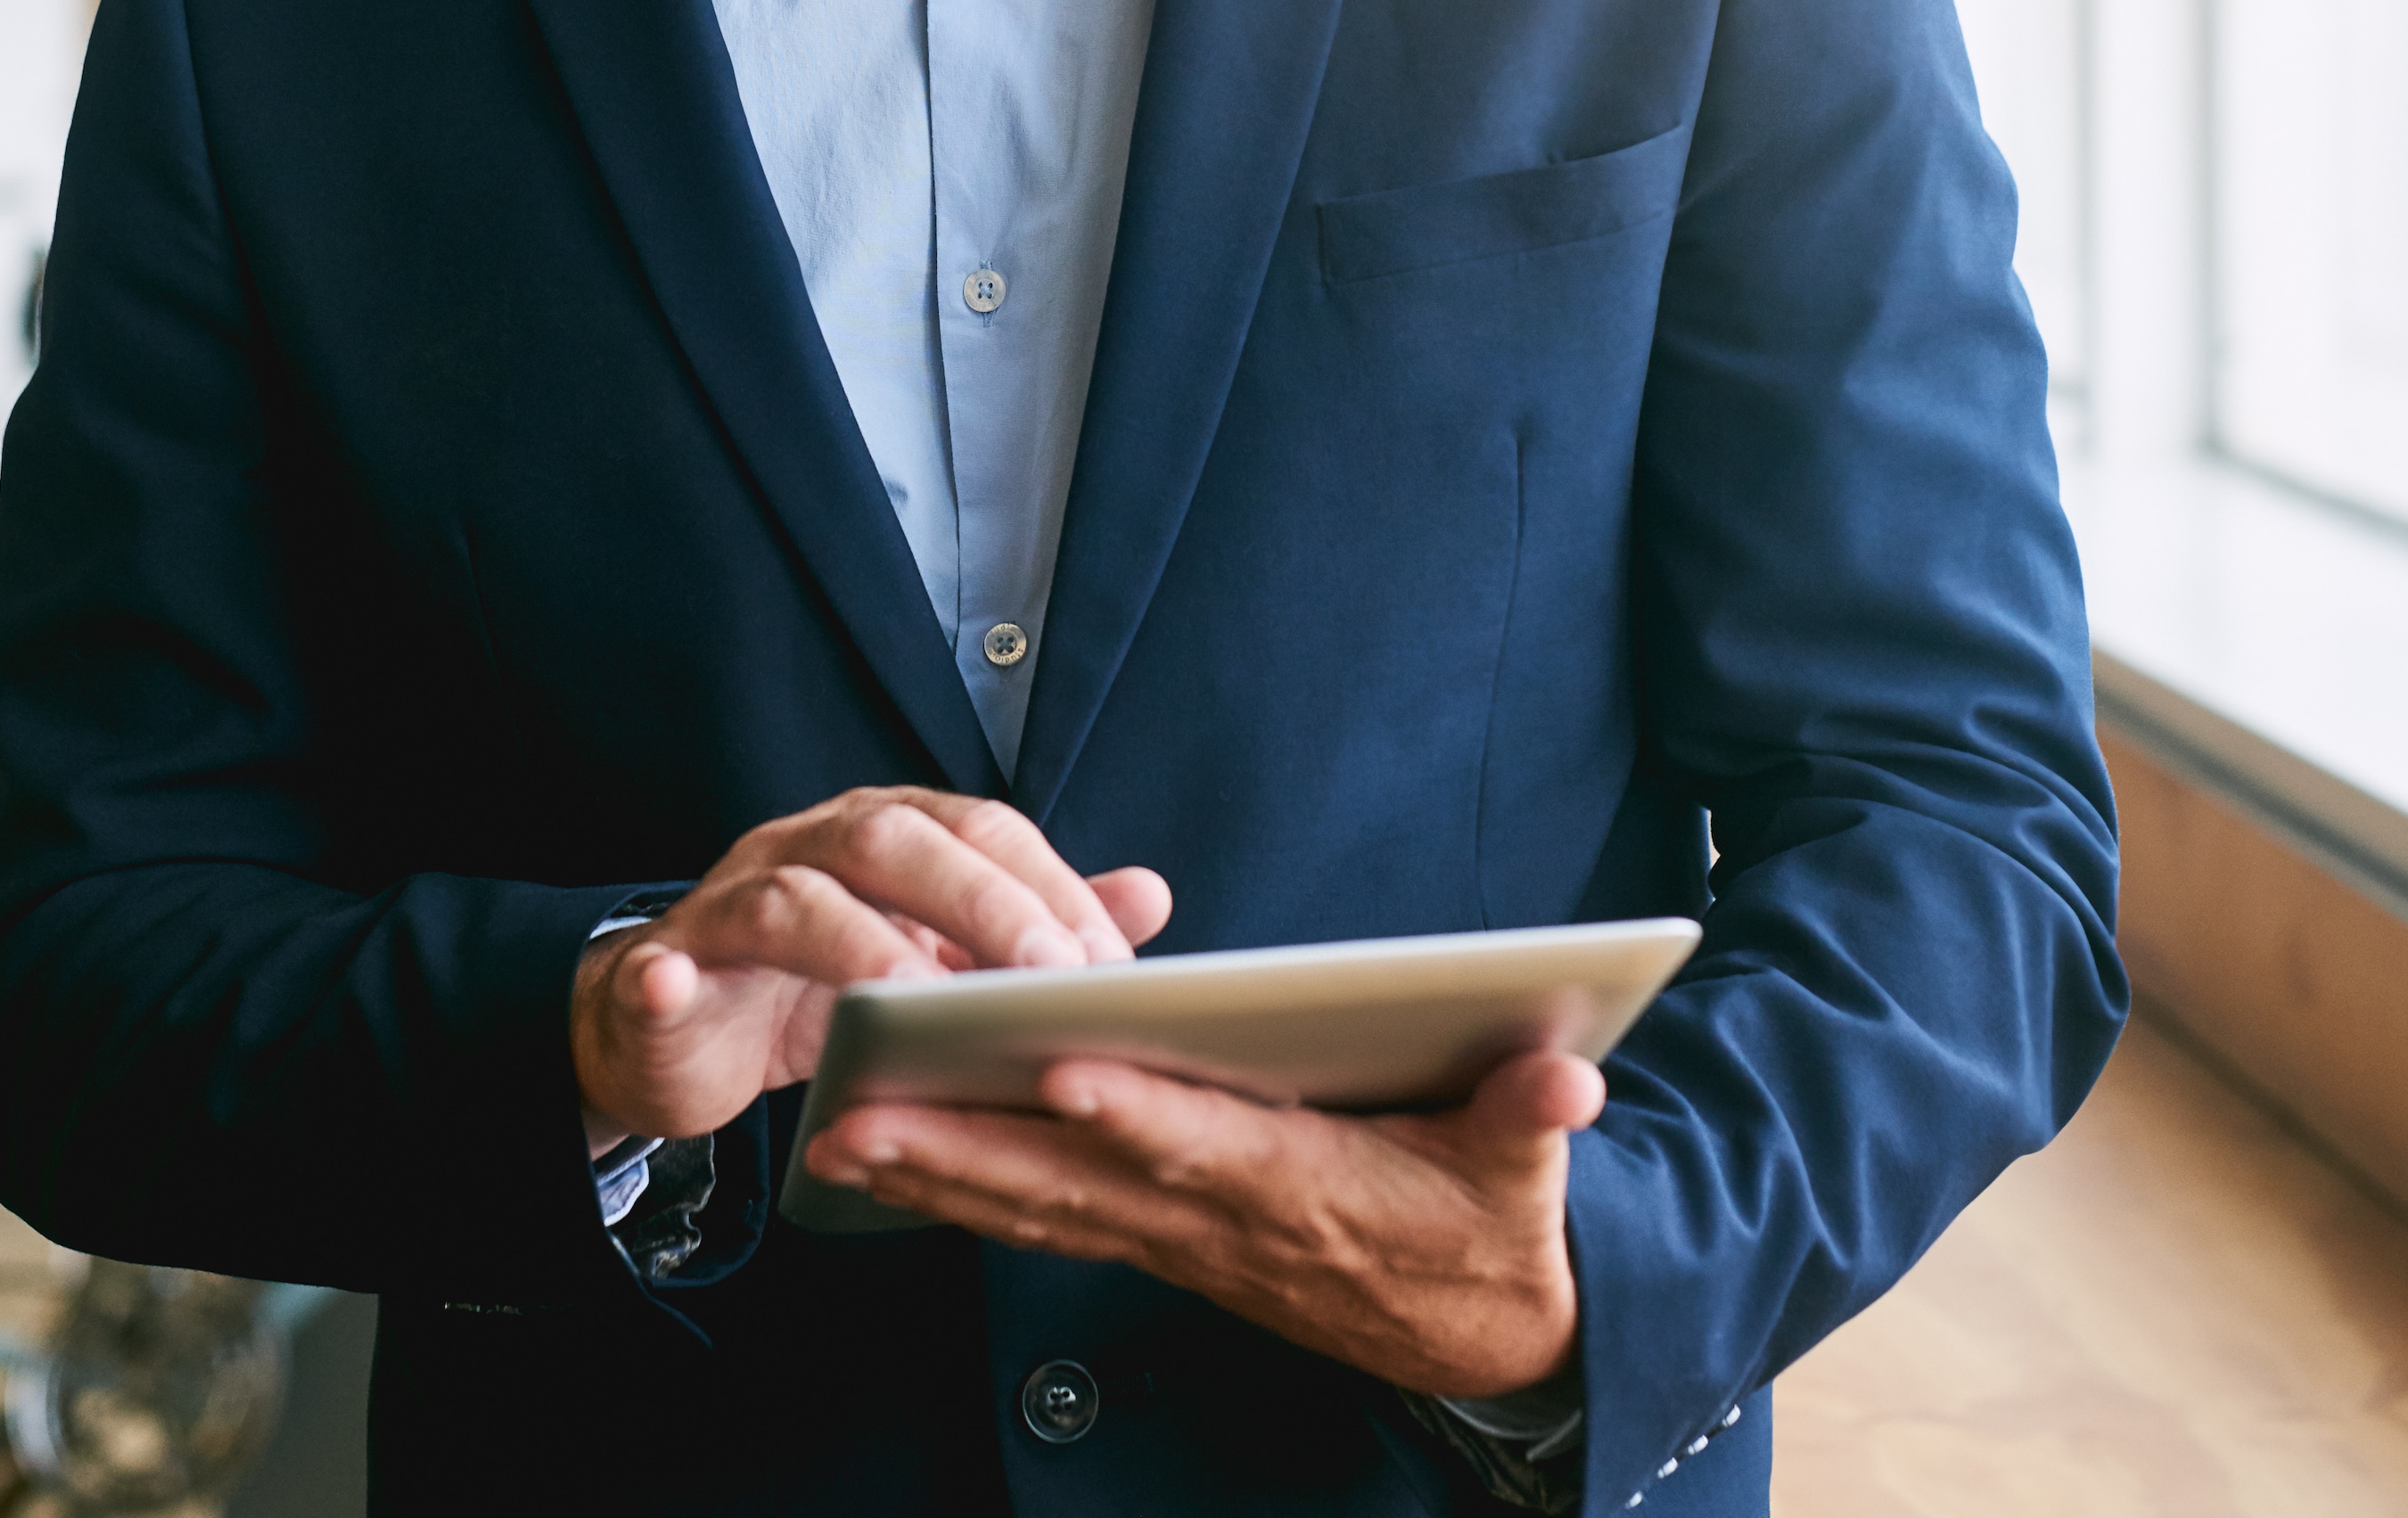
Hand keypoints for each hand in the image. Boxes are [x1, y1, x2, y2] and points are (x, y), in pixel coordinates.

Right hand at [571, 787, 1171, 1150]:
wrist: (682, 1028)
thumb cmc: (817, 989)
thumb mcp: (936, 957)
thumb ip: (1032, 925)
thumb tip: (1150, 896)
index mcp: (883, 835)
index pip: (978, 828)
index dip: (1046, 886)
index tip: (1108, 964)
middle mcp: (807, 847)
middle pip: (892, 841)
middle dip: (977, 902)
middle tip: (1045, 975)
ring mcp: (728, 903)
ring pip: (792, 898)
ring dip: (860, 949)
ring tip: (919, 1007)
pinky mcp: (663, 971)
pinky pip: (660, 965)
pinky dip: (668, 975)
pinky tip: (678, 986)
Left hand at [799, 1047, 1604, 1402]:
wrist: (1486, 1334)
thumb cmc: (1493, 1226)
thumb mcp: (1528, 1171)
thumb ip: (1534, 1118)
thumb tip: (1569, 1082)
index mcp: (1308, 1186)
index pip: (1208, 1147)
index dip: (1138, 1117)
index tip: (1062, 1073)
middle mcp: (1226, 1222)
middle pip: (1082, 1184)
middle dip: (969, 1153)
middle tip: (862, 1117)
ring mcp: (1185, 1243)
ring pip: (1045, 1208)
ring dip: (940, 1179)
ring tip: (838, 1138)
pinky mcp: (1164, 1247)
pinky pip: (1049, 1223)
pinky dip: (968, 1200)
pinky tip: (891, 1172)